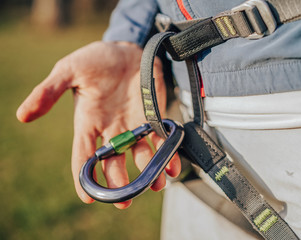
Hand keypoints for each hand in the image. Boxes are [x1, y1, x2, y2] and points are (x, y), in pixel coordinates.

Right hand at [16, 41, 180, 208]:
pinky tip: (172, 167)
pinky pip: (162, 140)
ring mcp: (134, 125)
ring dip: (149, 172)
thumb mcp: (69, 70)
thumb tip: (22, 115)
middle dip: (119, 182)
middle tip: (124, 200)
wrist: (126, 48)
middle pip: (114, 162)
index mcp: (88, 123)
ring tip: (154, 185)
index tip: (88, 197)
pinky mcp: (154, 118)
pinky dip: (168, 154)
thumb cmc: (96, 59)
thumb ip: (49, 92)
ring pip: (140, 155)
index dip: (84, 178)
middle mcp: (112, 129)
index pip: (84, 156)